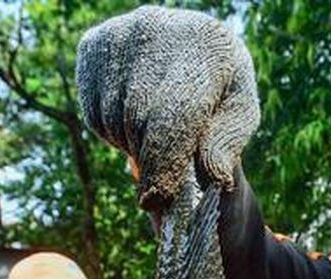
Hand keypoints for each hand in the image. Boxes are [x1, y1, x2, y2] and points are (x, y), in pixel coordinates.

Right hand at [76, 6, 258, 211]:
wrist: (192, 52)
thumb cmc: (220, 94)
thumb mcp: (238, 118)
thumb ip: (227, 145)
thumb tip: (214, 177)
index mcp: (208, 45)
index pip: (176, 113)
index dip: (164, 161)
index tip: (156, 199)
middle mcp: (159, 27)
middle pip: (138, 117)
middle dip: (149, 160)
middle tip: (160, 186)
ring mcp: (121, 32)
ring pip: (112, 117)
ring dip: (132, 146)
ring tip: (156, 139)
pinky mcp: (94, 43)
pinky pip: (93, 110)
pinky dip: (111, 131)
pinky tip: (135, 120)